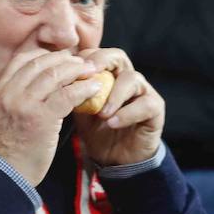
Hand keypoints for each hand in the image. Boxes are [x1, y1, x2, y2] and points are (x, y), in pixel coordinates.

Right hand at [0, 50, 107, 186]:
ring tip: (91, 71)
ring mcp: (24, 104)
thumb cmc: (12, 148)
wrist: (8, 173)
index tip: (62, 58)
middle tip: (82, 62)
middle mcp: (9, 93)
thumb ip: (19, 95)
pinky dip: (83, 88)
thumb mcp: (6, 114)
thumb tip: (46, 81)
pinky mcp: (41, 117)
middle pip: (40, 63)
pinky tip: (94, 88)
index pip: (22, 59)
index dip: (45, 55)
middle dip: (64, 60)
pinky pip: (67, 95)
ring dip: (77, 70)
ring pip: (55, 75)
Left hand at [73, 48, 163, 166]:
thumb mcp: (81, 111)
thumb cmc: (97, 131)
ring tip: (101, 113)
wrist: (115, 160)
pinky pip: (145, 104)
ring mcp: (143, 91)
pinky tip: (113, 123)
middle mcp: (126, 77)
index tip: (71, 70)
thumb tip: (58, 79)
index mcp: (107, 74)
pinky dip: (127, 113)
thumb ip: (73, 94)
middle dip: (102, 62)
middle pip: (117, 56)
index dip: (85, 58)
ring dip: (114, 94)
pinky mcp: (155, 108)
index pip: (97, 54)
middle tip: (89, 76)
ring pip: (132, 78)